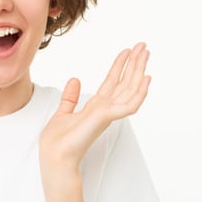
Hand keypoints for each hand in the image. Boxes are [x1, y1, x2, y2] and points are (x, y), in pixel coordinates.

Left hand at [40, 42, 150, 170]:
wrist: (55, 155)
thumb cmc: (59, 140)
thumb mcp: (63, 112)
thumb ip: (71, 97)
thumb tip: (75, 80)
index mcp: (96, 106)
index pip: (112, 81)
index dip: (120, 66)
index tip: (128, 51)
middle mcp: (106, 108)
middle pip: (125, 82)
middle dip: (135, 64)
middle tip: (144, 46)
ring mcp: (108, 113)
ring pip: (130, 89)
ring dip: (139, 70)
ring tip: (145, 53)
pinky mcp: (107, 118)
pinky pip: (129, 104)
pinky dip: (140, 92)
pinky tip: (146, 79)